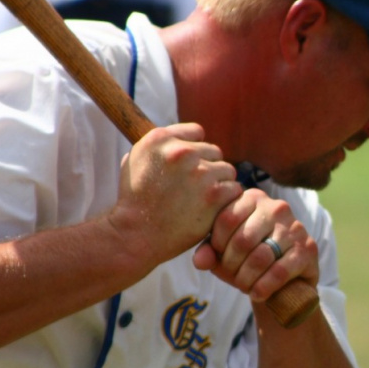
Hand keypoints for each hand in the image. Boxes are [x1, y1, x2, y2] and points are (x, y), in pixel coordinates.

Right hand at [108, 123, 241, 267]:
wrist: (136, 235)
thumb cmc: (134, 200)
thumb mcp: (134, 161)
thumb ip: (159, 146)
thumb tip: (183, 137)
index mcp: (160, 139)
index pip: (197, 132)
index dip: (195, 151)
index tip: (188, 167)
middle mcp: (181, 151)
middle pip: (214, 152)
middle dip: (208, 169)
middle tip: (195, 190)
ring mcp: (200, 173)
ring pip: (227, 170)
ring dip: (219, 185)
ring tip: (201, 201)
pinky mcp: (214, 194)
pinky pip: (234, 189)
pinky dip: (226, 201)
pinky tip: (210, 211)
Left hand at [192, 188, 319, 301]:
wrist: (285, 280)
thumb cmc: (249, 260)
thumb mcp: (224, 253)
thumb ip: (209, 252)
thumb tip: (200, 260)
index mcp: (253, 198)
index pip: (226, 219)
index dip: (217, 245)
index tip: (218, 258)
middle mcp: (276, 207)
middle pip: (243, 240)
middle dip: (231, 265)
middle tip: (231, 276)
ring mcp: (295, 227)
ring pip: (260, 257)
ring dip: (246, 279)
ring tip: (243, 286)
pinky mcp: (308, 249)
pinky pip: (279, 271)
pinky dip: (263, 287)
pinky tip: (257, 294)